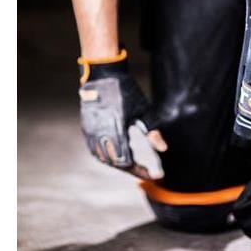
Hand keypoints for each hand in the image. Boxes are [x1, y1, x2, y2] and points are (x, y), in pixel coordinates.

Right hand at [78, 52, 166, 179]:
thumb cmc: (126, 91)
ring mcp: (91, 131)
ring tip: (131, 165)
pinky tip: (116, 155)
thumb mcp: (143, 110)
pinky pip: (94, 149)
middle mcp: (101, 134)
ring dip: (118, 164)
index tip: (151, 175)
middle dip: (131, 170)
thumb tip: (163, 149)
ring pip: (103, 158)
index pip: (127, 162)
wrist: (103, 74)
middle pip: (115, 163)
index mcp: (117, 131)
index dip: (139, 171)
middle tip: (145, 172)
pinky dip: (106, 155)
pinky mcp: (86, 127)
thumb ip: (152, 132)